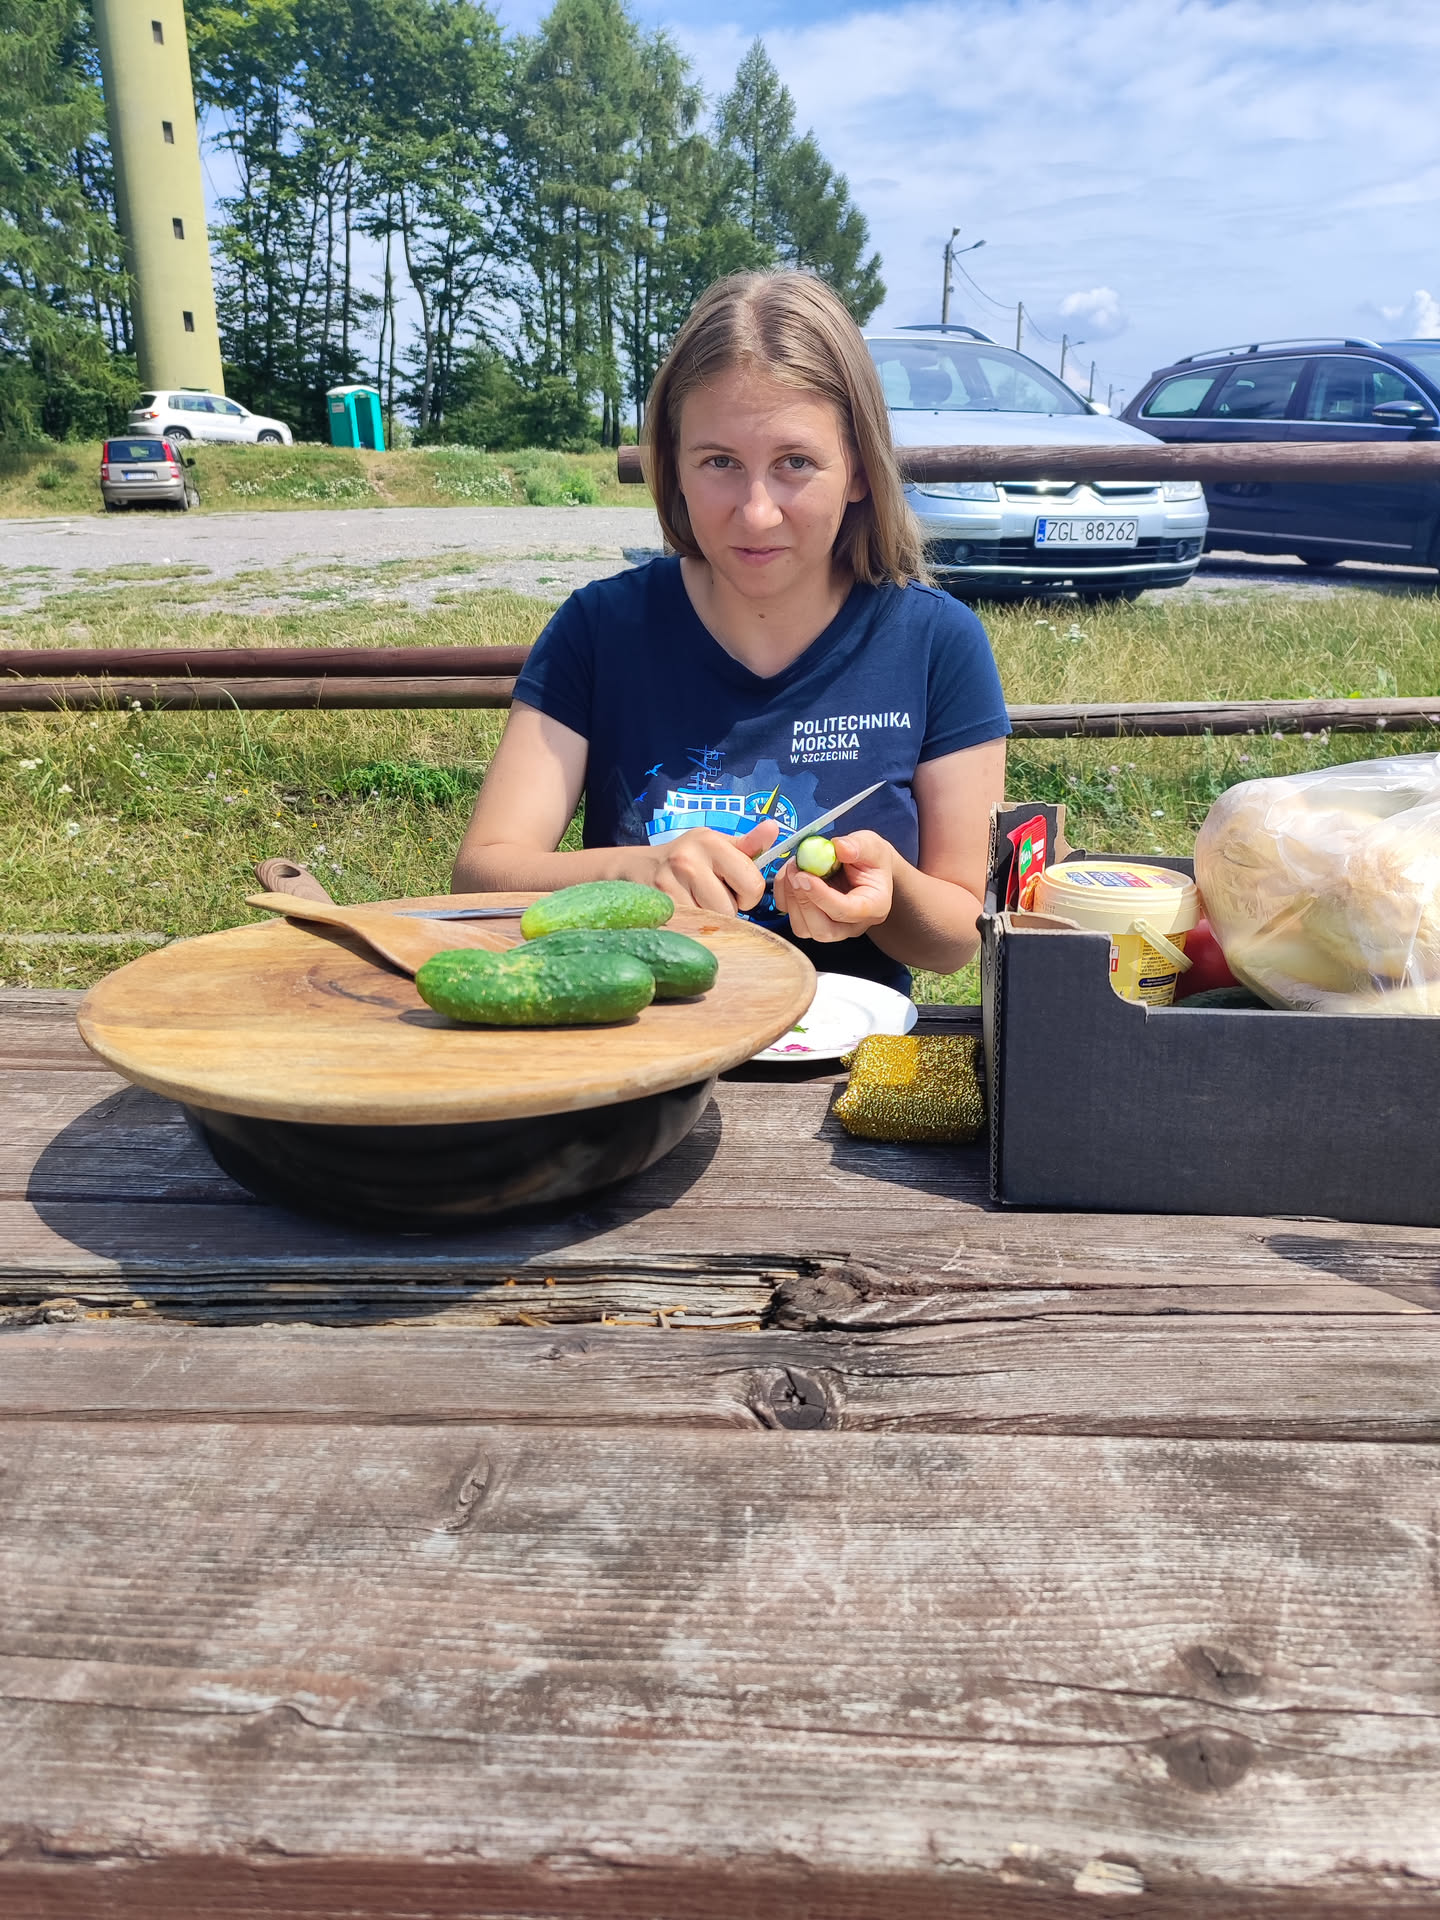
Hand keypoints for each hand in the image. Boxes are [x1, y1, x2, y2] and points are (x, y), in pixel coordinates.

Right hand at [639, 820, 780, 912]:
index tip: (733, 888)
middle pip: (730, 909)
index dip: (748, 894)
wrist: (638, 868)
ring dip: (708, 920)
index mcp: (711, 842)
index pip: (752, 884)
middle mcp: (688, 859)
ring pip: (710, 922)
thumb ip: (749, 845)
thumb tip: (773, 827)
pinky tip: (684, 911)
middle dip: (726, 909)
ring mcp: (669, 883)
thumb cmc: (688, 858)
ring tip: (695, 902)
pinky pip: (691, 929)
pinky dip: (692, 926)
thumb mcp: (718, 846)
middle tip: (710, 896)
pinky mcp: (657, 905)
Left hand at [772, 830, 894, 942]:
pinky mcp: (812, 921)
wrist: (865, 868)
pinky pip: (791, 917)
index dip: (822, 896)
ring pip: (803, 928)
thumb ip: (859, 846)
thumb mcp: (871, 845)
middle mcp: (853, 925)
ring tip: (793, 869)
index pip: (846, 911)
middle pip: (823, 930)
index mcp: (874, 907)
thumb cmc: (871, 859)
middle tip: (795, 871)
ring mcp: (831, 927)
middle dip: (803, 902)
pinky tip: (789, 875)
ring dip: (791, 899)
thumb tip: (839, 847)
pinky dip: (784, 896)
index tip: (805, 875)